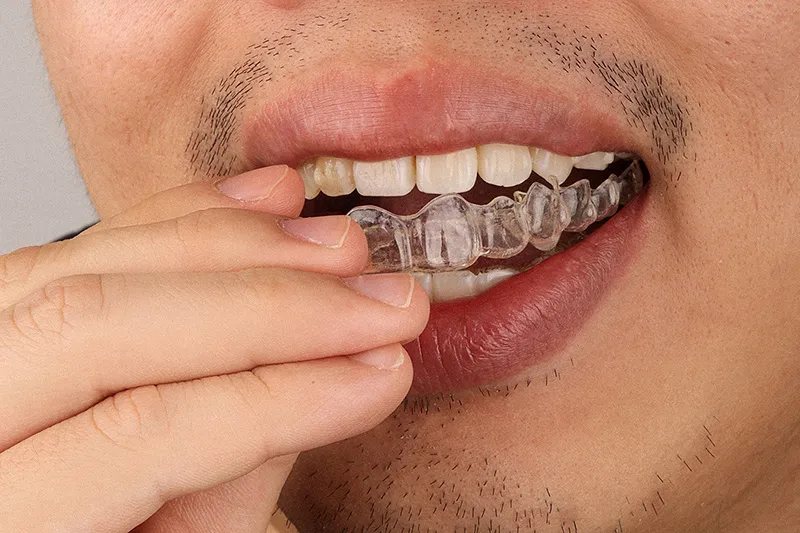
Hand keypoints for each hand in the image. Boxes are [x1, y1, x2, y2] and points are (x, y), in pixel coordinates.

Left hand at [0, 165, 428, 531]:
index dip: (280, 397)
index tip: (381, 372)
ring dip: (237, 243)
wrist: (57, 529)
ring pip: (87, 263)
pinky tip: (263, 205)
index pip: (139, 431)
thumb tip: (317, 378)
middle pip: (100, 322)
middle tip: (381, 301)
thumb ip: (230, 493)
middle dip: (268, 304)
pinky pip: (80, 243)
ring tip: (341, 251)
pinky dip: (183, 218)